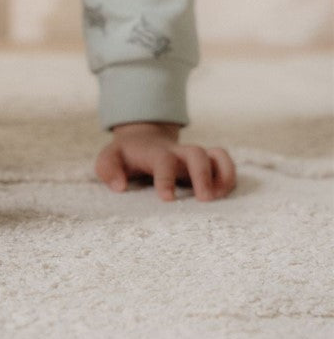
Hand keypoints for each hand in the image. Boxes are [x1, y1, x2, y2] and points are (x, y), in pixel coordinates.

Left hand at [95, 122, 236, 201]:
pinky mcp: (205, 162)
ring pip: (216, 155)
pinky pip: (224, 162)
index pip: (163, 161)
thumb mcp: (108, 159)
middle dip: (202, 175)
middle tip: (204, 200)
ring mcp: (193, 155)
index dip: (166, 178)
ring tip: (220, 197)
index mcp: (154, 152)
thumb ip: (107, 169)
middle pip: (196, 153)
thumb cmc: (124, 155)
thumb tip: (119, 186)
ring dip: (223, 174)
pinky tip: (224, 194)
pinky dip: (230, 175)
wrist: (142, 139)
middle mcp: (178, 152)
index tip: (167, 198)